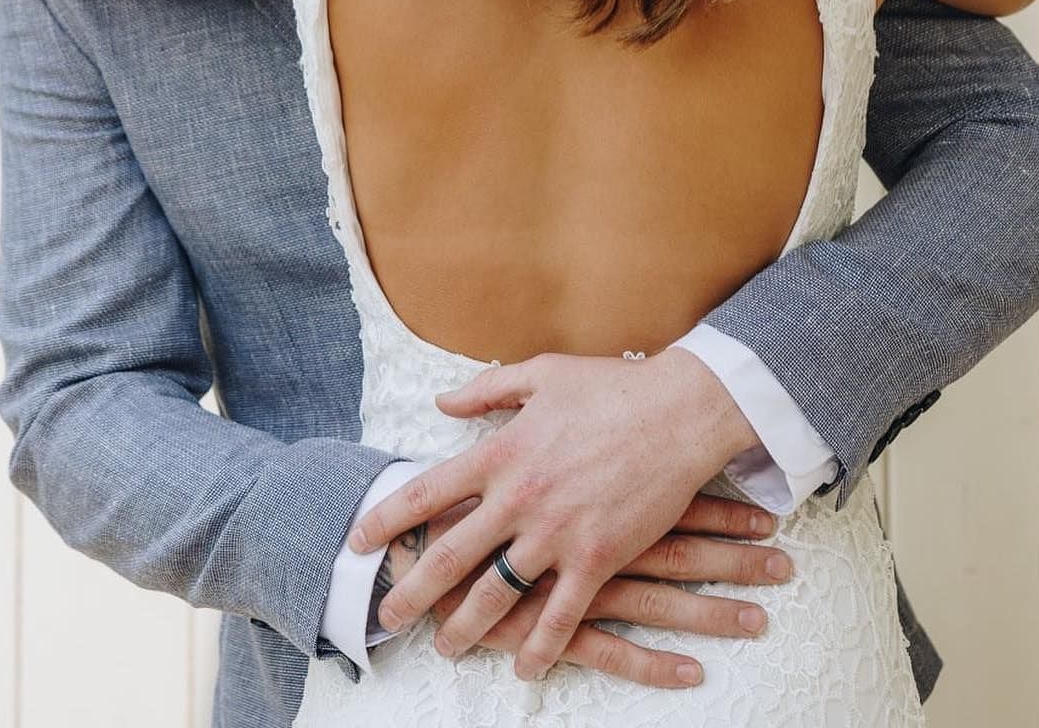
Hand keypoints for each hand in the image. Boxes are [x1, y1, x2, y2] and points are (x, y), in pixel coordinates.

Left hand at [348, 347, 763, 681]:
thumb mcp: (542, 373)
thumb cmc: (611, 387)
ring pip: (497, 595)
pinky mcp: (597, 557)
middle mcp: (519, 497)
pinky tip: (525, 666)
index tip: (358, 541)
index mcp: (502, 451)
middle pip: (450, 556)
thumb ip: (486, 390)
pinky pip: (561, 615)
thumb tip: (440, 402)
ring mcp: (557, 532)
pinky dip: (539, 646)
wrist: (679, 411)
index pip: (427, 492)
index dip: (387, 519)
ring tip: (446, 648)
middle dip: (412, 592)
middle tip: (387, 615)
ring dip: (466, 628)